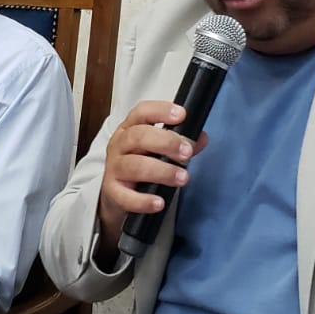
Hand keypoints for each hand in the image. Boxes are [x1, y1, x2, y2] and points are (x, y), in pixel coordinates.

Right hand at [95, 102, 207, 254]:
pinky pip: (126, 197)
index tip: (181, 115)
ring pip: (134, 166)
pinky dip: (143, 201)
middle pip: (138, 136)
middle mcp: (119, 145)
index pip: (142, 112)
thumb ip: (181, 142)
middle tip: (187, 152)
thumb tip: (201, 138)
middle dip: (166, 142)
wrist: (116, 192)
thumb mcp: (158, 148)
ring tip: (182, 178)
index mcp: (130, 128)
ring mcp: (114, 168)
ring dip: (161, 171)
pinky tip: (159, 202)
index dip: (160, 111)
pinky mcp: (113, 192)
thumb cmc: (141, 163)